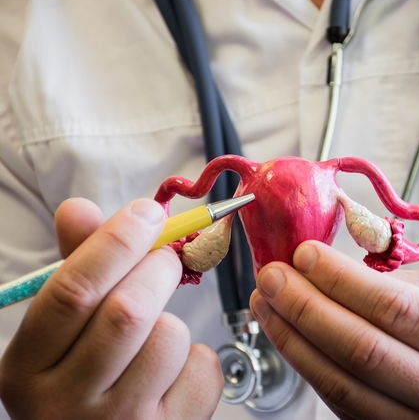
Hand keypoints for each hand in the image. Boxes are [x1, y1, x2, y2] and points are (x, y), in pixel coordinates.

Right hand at [0, 198, 222, 418]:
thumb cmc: (85, 374)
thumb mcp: (65, 330)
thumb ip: (77, 267)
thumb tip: (78, 208)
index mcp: (27, 369)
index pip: (72, 292)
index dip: (115, 243)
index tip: (147, 213)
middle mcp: (65, 403)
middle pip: (128, 311)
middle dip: (158, 268)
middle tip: (167, 256)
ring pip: (169, 337)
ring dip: (173, 321)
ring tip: (156, 335)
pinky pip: (202, 367)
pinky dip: (197, 357)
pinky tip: (174, 373)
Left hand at [250, 241, 418, 418]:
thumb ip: (396, 287)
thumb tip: (327, 270)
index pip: (396, 308)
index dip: (341, 279)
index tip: (305, 254)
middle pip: (360, 348)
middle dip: (304, 306)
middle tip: (272, 275)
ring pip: (341, 383)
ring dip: (293, 338)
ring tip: (266, 303)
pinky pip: (340, 402)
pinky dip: (307, 365)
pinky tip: (288, 335)